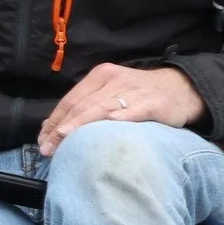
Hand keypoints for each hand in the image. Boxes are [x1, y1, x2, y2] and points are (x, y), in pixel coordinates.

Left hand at [38, 62, 206, 154]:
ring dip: (81, 125)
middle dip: (61, 128)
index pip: (71, 100)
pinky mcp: (154, 102)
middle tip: (48, 148)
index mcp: (100, 76)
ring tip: (65, 137)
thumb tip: (53, 129)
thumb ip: (85, 107)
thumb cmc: (139, 95)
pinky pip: (136, 110)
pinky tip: (111, 124)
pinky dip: (123, 116)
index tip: (42, 140)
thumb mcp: (110, 94)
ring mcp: (134, 90)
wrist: (181, 89)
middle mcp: (114, 80)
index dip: (54, 121)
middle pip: (82, 105)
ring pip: (102, 108)